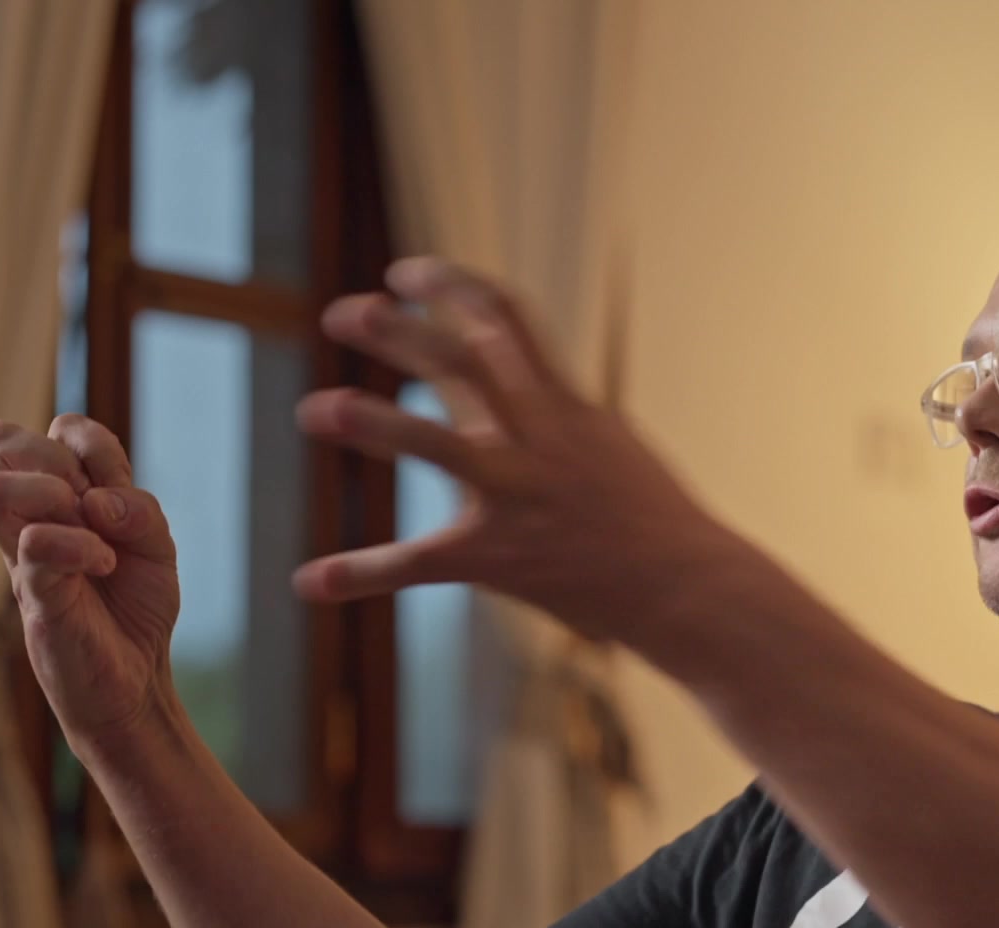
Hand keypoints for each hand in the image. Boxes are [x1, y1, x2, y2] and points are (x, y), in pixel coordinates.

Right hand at [0, 415, 180, 742]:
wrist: (136, 680)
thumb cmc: (137, 609)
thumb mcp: (158, 549)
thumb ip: (139, 511)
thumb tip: (94, 501)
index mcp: (69, 498)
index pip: (61, 429)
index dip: (91, 441)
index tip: (116, 485)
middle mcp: (36, 517)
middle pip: (8, 442)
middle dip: (60, 460)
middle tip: (95, 506)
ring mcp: (25, 553)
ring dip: (54, 496)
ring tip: (94, 534)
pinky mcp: (31, 592)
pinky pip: (36, 543)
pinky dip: (80, 545)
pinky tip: (104, 567)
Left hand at [298, 257, 750, 642]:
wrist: (687, 584)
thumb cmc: (649, 514)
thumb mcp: (610, 439)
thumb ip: (553, 404)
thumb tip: (514, 369)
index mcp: (563, 403)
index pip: (504, 318)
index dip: (449, 286)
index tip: (405, 272)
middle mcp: (537, 438)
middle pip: (458, 361)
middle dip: (396, 330)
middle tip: (342, 314)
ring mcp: (517, 496)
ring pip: (434, 447)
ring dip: (370, 422)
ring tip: (317, 408)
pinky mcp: (498, 557)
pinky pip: (418, 564)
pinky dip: (360, 572)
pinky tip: (310, 580)